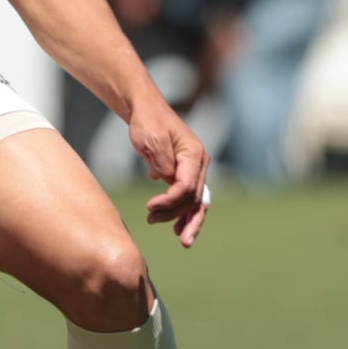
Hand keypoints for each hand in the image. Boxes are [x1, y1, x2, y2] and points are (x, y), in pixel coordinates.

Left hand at [132, 102, 209, 247]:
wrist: (147, 110)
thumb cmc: (148, 122)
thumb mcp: (151, 138)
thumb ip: (162, 160)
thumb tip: (166, 180)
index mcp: (194, 154)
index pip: (187, 186)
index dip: (169, 201)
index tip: (149, 207)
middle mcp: (200, 163)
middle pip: (194, 198)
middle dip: (176, 215)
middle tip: (152, 221)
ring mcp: (196, 170)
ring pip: (197, 202)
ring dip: (185, 220)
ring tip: (178, 238)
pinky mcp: (187, 174)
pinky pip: (191, 199)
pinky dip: (186, 214)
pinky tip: (179, 228)